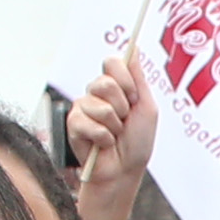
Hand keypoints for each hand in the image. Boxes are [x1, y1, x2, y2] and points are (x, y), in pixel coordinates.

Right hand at [66, 50, 158, 219]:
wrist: (124, 171)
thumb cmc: (137, 142)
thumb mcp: (146, 108)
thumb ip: (138, 78)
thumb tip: (135, 48)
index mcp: (115, 87)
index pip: (112, 62)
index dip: (124, 78)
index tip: (133, 97)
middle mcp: (96, 94)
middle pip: (104, 82)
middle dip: (121, 105)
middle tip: (124, 121)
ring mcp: (82, 107)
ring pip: (97, 104)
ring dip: (113, 124)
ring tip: (114, 135)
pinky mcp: (72, 124)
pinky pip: (87, 122)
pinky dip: (102, 136)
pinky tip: (103, 144)